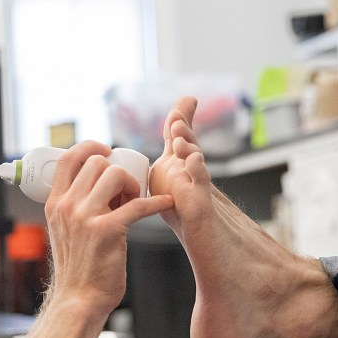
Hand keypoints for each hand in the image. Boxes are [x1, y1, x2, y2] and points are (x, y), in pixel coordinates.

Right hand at [43, 141, 173, 312]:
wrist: (79, 299)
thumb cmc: (78, 268)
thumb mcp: (63, 230)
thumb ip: (73, 208)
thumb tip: (94, 185)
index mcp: (54, 203)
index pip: (67, 158)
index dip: (89, 147)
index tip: (106, 151)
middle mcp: (66, 206)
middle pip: (96, 162)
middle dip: (117, 170)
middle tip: (126, 190)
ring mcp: (85, 217)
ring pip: (116, 175)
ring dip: (133, 184)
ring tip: (136, 201)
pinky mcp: (108, 230)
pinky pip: (138, 204)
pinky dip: (157, 202)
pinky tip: (166, 204)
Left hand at [149, 96, 204, 231]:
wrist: (199, 239)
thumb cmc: (179, 210)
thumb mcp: (161, 182)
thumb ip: (153, 162)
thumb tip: (136, 151)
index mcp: (176, 163)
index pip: (177, 135)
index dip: (180, 116)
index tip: (188, 98)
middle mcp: (188, 169)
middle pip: (186, 141)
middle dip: (181, 126)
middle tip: (177, 114)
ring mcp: (196, 184)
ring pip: (194, 158)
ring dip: (187, 144)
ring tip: (178, 135)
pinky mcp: (201, 202)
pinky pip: (200, 184)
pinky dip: (197, 171)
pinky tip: (193, 161)